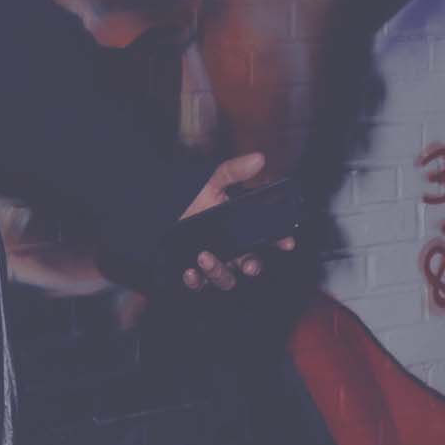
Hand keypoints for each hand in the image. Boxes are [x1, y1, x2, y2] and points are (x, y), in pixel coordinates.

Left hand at [178, 152, 299, 292]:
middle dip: (253, 267)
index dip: (281, 241)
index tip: (286, 243)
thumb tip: (259, 158)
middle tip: (249, 265)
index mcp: (240, 230)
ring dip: (219, 272)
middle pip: (250, 265)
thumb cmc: (189, 200)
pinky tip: (190, 272)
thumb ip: (233, 172)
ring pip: (226, 280)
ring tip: (204, 257)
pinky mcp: (193, 273)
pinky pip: (199, 285)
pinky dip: (195, 281)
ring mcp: (212, 263)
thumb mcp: (210, 183)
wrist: (157, 213)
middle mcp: (230, 250)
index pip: (268, 239)